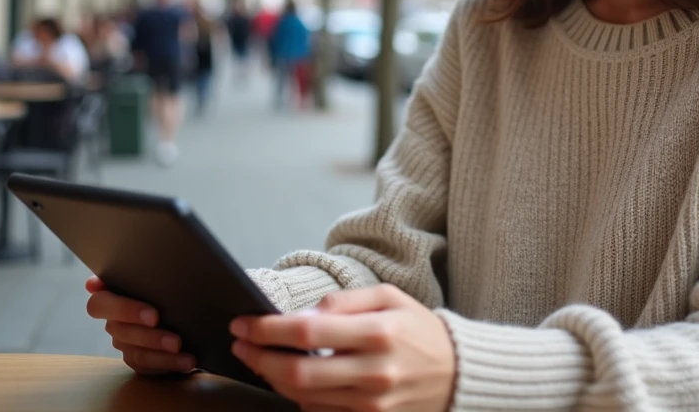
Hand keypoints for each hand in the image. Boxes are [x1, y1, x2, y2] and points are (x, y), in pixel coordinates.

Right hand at [84, 276, 196, 374]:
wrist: (188, 306)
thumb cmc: (171, 284)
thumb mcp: (162, 276)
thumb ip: (148, 273)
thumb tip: (128, 273)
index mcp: (113, 293)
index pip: (100, 303)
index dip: (124, 310)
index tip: (153, 314)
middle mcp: (114, 319)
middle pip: (120, 331)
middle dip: (150, 336)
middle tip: (175, 339)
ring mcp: (123, 341)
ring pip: (134, 351)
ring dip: (161, 353)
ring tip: (183, 352)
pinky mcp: (136, 358)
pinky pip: (145, 365)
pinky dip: (168, 364)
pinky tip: (186, 361)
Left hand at [230, 284, 455, 411]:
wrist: (458, 374)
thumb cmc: (420, 330)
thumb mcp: (389, 298)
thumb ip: (344, 302)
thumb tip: (302, 313)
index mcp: (378, 333)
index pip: (307, 331)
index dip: (267, 328)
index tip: (243, 323)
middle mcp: (373, 372)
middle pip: (297, 372)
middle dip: (258, 358)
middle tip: (240, 343)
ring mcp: (371, 404)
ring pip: (302, 397)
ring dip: (272, 378)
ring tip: (261, 357)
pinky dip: (298, 396)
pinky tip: (291, 378)